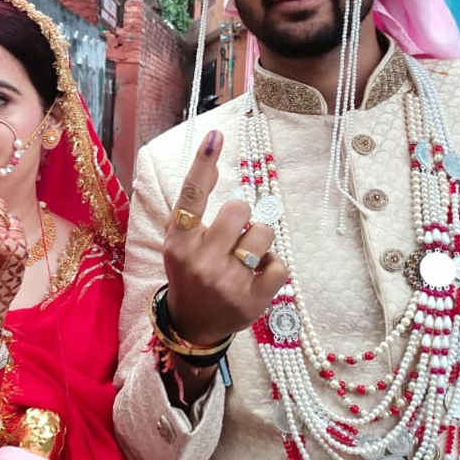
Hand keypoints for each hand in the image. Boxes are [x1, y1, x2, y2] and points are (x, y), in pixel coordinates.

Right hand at [163, 130, 287, 345]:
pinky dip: (273, 265)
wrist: (194, 323)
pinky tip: (258, 274)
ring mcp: (226, 282)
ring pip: (263, 233)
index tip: (216, 136)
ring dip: (259, 239)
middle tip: (233, 235)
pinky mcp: (251, 300)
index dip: (204, 164)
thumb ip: (193, 204)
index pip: (192, 195)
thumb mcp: (180, 239)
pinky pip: (279, 265)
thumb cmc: (189, 271)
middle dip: (242, 216)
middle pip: (239, 209)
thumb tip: (213, 156)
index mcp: (179, 242)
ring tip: (245, 256)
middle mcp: (199, 261)